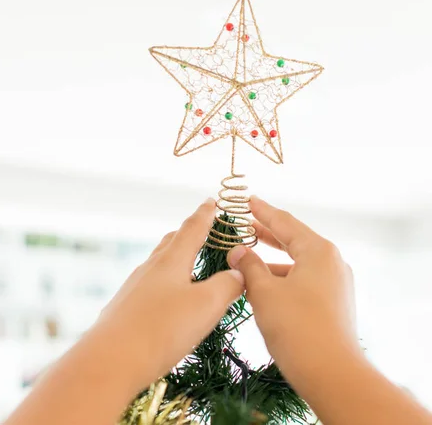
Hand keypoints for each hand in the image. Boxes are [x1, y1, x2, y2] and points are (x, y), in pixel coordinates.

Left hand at [95, 198, 244, 388]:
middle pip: (171, 243)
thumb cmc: (162, 329)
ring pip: (159, 265)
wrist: (111, 359)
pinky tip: (169, 301)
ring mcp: (134, 288)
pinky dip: (166, 284)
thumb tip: (237, 273)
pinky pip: (150, 287)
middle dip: (188, 234)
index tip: (212, 201)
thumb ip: (227, 285)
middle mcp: (149, 268)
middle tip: (203, 229)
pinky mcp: (126, 308)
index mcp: (171, 261)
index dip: (205, 214)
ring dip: (177, 260)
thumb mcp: (206, 306)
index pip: (192, 229)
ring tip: (190, 266)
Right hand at [226, 196, 359, 380]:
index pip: (284, 222)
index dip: (261, 210)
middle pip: (293, 240)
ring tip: (244, 259)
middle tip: (243, 224)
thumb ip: (248, 265)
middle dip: (265, 234)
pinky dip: (281, 278)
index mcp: (318, 251)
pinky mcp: (333, 303)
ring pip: (297, 263)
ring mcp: (335, 283)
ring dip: (270, 261)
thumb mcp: (264, 291)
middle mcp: (331, 262)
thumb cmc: (296, 326)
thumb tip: (237, 251)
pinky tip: (261, 285)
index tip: (246, 200)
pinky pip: (303, 280)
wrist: (331, 372)